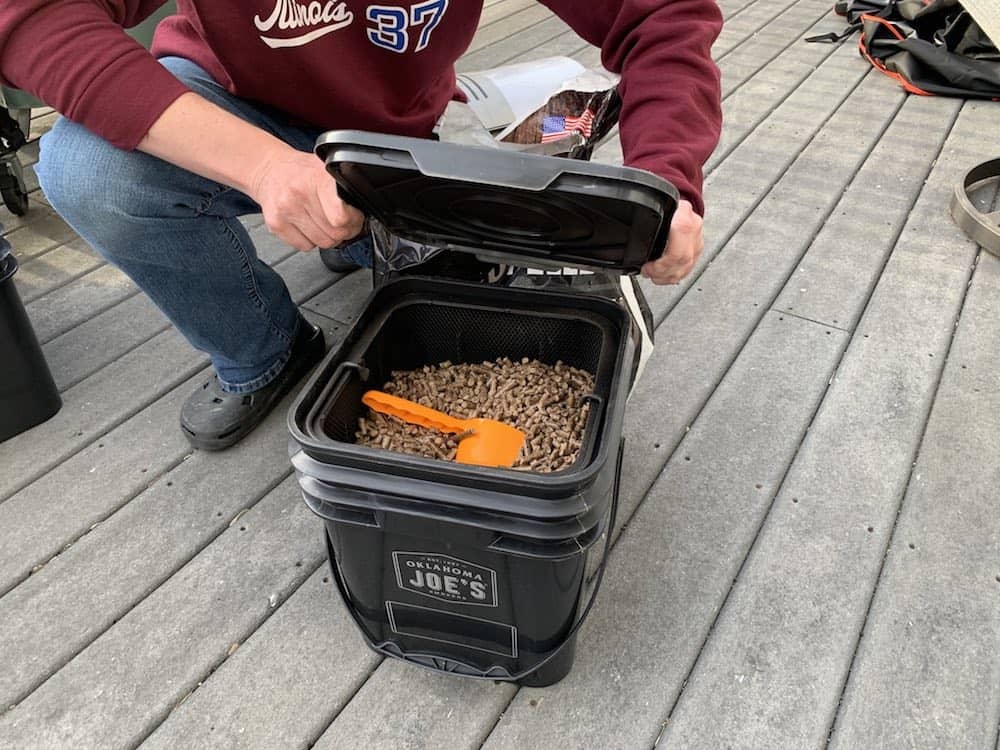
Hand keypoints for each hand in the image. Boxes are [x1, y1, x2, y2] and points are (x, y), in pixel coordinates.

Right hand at [248, 147, 364, 251]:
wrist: (269, 169)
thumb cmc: (301, 172)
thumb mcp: (327, 170)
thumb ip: (344, 188)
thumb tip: (362, 212)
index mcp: (316, 178)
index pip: (341, 216)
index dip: (353, 221)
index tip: (354, 216)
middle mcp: (299, 193)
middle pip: (335, 233)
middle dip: (344, 231)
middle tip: (341, 221)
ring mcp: (285, 210)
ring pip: (322, 243)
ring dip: (327, 236)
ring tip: (323, 221)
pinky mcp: (275, 225)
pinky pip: (305, 247)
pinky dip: (310, 240)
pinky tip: (307, 225)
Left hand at [641, 199, 703, 284]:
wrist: (675, 203)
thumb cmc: (662, 206)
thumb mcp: (649, 209)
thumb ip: (639, 223)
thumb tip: (614, 234)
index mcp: (682, 214)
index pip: (677, 245)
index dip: (662, 263)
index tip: (648, 267)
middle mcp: (693, 225)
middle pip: (683, 259)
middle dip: (663, 272)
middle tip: (648, 272)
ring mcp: (697, 237)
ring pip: (688, 265)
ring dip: (669, 276)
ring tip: (655, 276)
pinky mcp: (698, 246)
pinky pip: (690, 266)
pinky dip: (675, 274)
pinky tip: (665, 275)